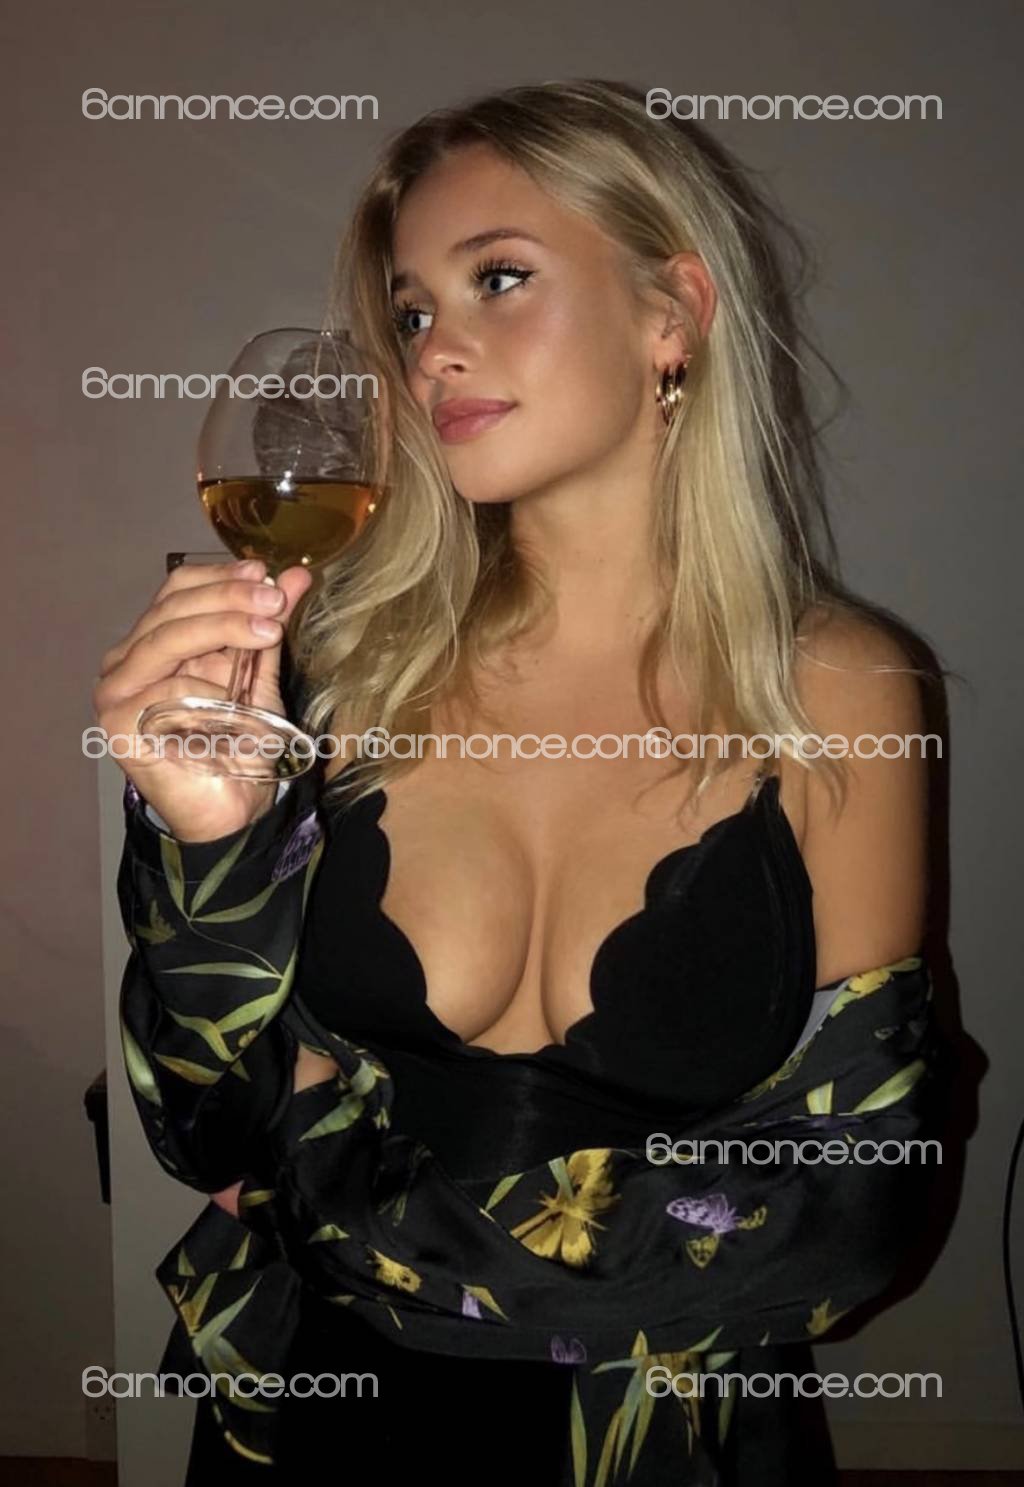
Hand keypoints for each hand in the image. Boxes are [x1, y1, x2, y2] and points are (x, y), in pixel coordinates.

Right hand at [93, 558, 313, 841]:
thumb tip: (294, 575)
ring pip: (167, 640)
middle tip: (273, 600)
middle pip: (171, 611)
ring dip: (224, 630)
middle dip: (227, 599)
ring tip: (269, 633)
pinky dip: (209, 692)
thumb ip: (267, 627)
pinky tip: (234, 706)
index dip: (218, 577)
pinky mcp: (118, 724)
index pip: (176, 591)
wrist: (234, 809)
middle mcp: (125, 664)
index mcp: (151, 644)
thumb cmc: (240, 744)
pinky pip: (168, 689)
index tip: (263, 574)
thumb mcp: (259, 675)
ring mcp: (115, 693)